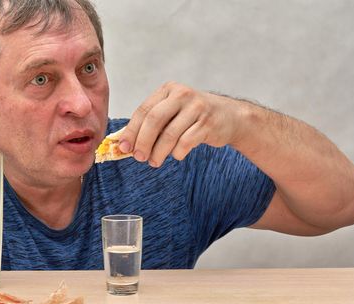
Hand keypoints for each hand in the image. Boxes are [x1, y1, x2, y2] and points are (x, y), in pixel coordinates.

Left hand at [119, 82, 242, 166]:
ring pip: (170, 134)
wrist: (230, 117)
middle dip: (143, 141)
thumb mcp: (172, 112)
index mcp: (168, 90)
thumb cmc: (193, 117)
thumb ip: (152, 124)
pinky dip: (177, 153)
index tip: (123, 147)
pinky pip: (185, 143)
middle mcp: (182, 94)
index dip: (131, 130)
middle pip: (154, 120)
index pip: (143, 110)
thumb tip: (125, 144)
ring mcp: (197, 108)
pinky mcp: (208, 123)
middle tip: (138, 157)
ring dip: (158, 152)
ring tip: (154, 162)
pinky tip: (176, 155)